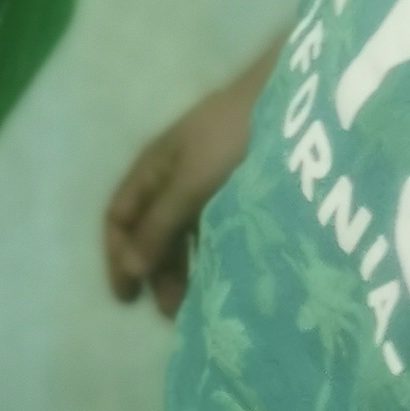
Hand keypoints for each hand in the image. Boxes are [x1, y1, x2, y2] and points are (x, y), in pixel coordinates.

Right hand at [103, 46, 277, 313]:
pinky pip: (212, 226)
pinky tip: (223, 271)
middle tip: (168, 310)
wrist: (292, 99)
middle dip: (154, 269)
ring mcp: (205, 180)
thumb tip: (129, 268)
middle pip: (150, 229)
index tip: (127, 297)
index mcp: (151, 169)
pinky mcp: (237, 186)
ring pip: (183, 231)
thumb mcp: (190, 183)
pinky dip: (210, 251)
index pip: (119, 217)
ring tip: (196, 300)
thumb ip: (160, 226)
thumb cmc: (233, 137)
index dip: (117, 256)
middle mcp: (172, 176)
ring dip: (182, 266)